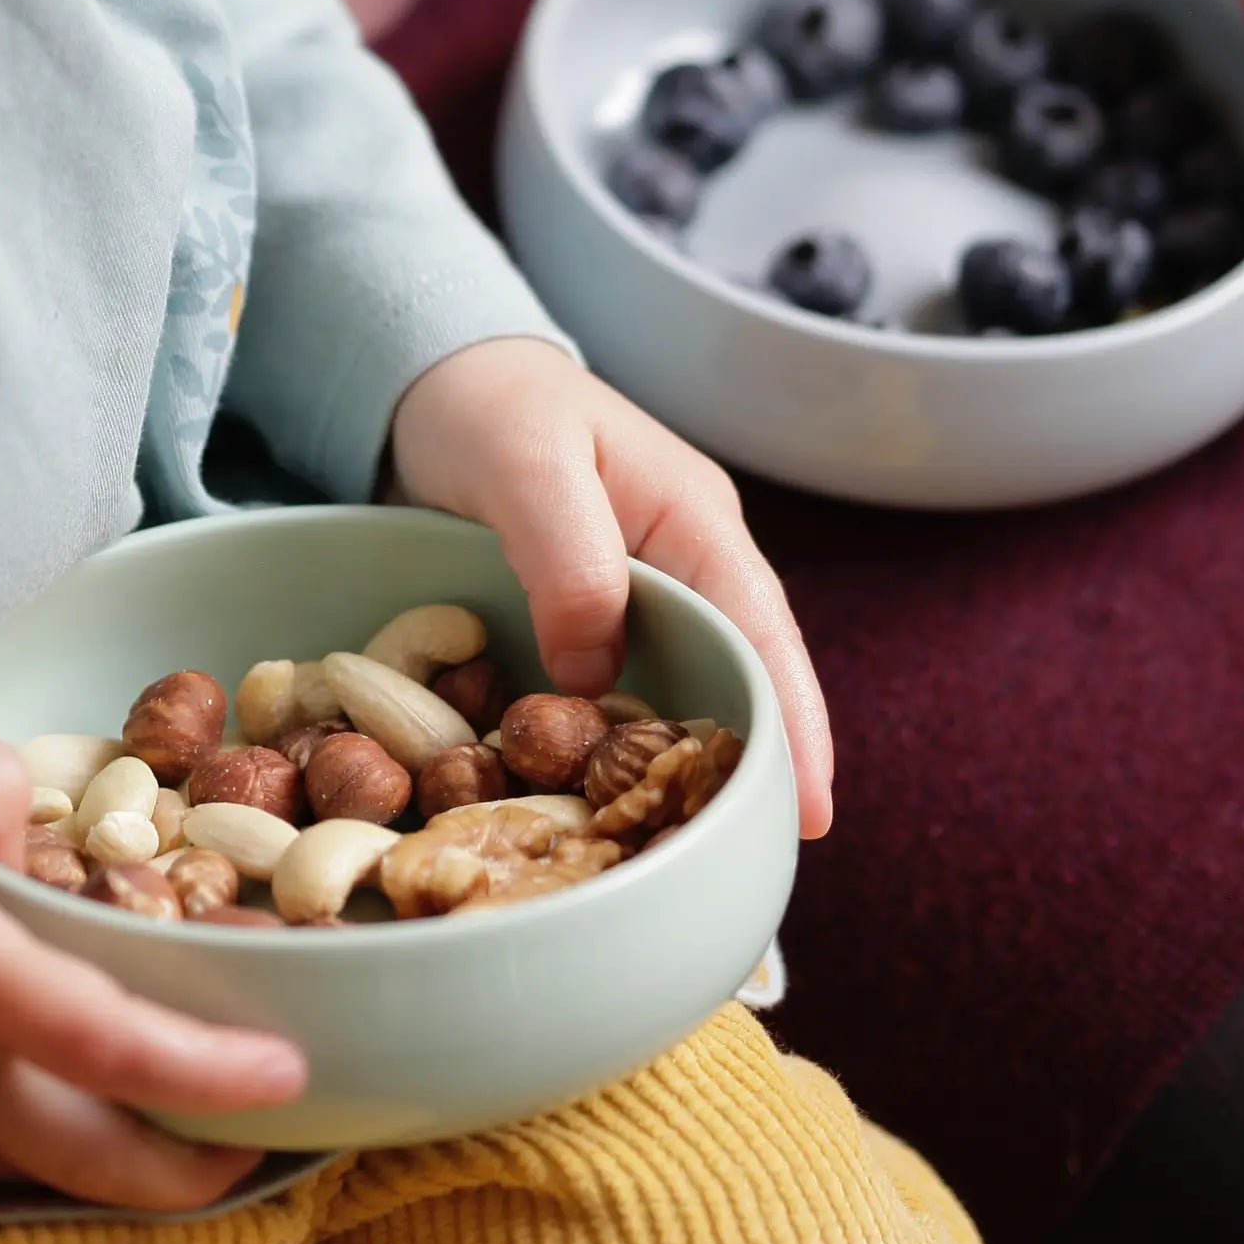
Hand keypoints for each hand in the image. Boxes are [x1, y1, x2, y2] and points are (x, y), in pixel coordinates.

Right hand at [0, 724, 304, 1206]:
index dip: (209, 1071)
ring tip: (204, 1116)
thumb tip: (46, 833)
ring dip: (130, 1159)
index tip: (289, 1072)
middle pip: (88, 1161)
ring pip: (37, 1168)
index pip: (106, 1045)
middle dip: (195, 1170)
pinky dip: (56, 1141)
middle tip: (270, 1136)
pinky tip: (84, 1094)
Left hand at [391, 339, 832, 836]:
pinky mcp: (580, 622)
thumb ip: (569, 557)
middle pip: (738, 674)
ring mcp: (633, 597)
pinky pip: (615, 697)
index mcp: (692, 518)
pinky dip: (618, 751)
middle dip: (756, 761)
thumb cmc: (487, 405)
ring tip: (697, 853)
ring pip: (680, 693)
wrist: (429, 385)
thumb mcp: (524, 463)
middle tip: (759, 858)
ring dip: (685, 766)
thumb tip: (594, 674)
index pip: (761, 627)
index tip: (814, 806)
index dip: (794, 717)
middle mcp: (679, 565)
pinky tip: (607, 807)